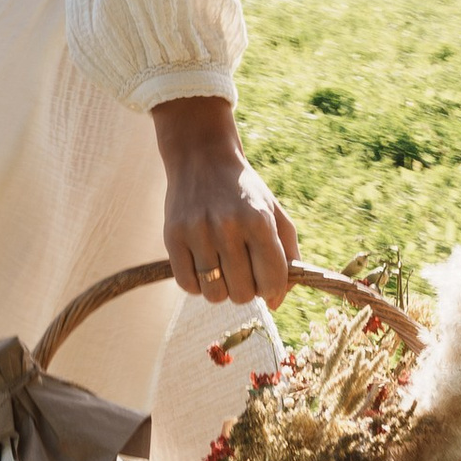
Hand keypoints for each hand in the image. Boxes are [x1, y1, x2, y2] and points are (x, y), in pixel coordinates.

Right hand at [152, 95, 297, 309]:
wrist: (203, 158)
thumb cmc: (245, 193)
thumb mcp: (275, 214)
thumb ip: (287, 256)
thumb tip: (276, 302)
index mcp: (259, 220)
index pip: (272, 280)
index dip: (273, 290)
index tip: (267, 282)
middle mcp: (228, 226)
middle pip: (243, 294)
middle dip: (247, 289)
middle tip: (243, 270)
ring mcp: (197, 232)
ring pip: (214, 294)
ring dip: (221, 288)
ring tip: (222, 268)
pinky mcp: (172, 236)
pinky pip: (187, 285)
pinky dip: (197, 283)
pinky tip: (203, 265)